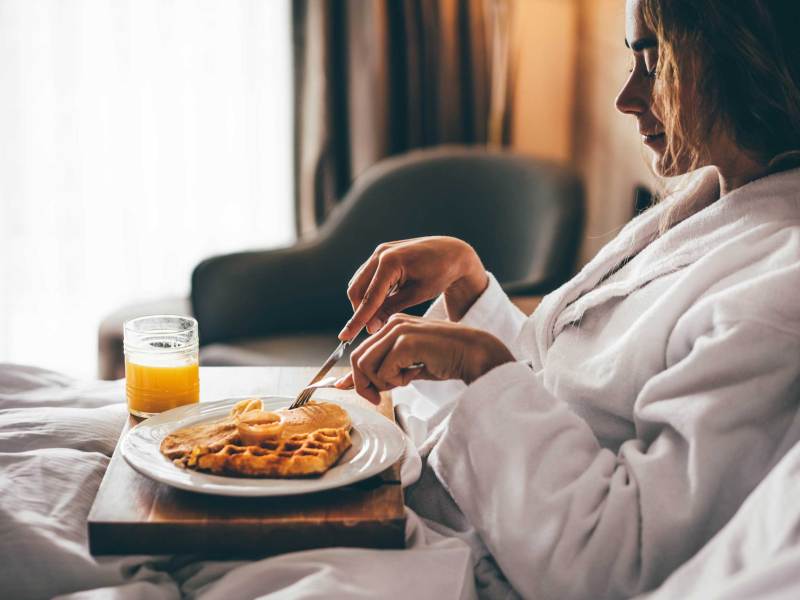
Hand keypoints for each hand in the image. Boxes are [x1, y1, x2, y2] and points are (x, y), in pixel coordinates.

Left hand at [336, 314, 514, 403]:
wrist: (474, 354)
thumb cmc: (445, 360)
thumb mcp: (408, 366)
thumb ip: (383, 371)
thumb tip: (350, 383)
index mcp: (392, 326)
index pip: (360, 351)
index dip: (354, 376)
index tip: (354, 390)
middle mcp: (392, 324)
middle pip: (357, 359)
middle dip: (363, 384)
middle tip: (379, 397)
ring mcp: (398, 331)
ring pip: (365, 365)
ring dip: (382, 382)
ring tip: (404, 380)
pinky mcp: (405, 342)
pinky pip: (384, 371)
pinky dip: (396, 381)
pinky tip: (414, 374)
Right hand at [338, 236, 487, 341]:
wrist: (452, 253)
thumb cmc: (440, 274)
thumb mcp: (417, 295)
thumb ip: (390, 309)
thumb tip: (370, 327)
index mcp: (390, 262)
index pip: (368, 297)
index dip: (357, 320)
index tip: (345, 337)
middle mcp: (380, 253)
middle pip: (356, 289)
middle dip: (360, 311)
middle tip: (372, 329)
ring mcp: (379, 252)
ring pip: (358, 283)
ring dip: (363, 303)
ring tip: (378, 318)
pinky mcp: (381, 254)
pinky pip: (366, 277)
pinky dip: (369, 292)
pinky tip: (381, 304)